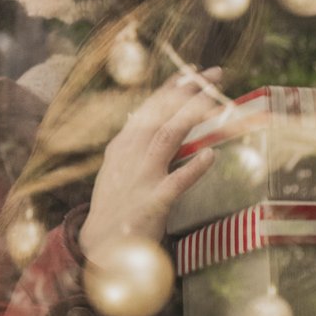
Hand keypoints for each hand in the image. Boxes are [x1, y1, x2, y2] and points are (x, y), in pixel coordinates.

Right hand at [82, 67, 228, 254]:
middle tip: (215, 74)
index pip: (150, 109)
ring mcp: (141, 178)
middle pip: (162, 115)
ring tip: (216, 100)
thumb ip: (133, 144)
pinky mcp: (153, 202)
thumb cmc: (113, 205)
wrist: (99, 244)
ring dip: (192, 115)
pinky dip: (193, 168)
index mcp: (123, 145)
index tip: (194, 71)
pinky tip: (210, 156)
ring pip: (168, 137)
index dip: (173, 88)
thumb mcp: (116, 168)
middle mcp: (130, 155)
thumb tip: (146, 120)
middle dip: (189, 92)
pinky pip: (177, 182)